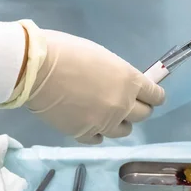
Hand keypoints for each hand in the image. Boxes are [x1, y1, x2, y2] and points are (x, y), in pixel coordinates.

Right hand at [26, 30, 164, 143]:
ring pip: (124, 130)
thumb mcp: (103, 56)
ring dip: (120, 122)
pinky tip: (92, 124)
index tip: (152, 97)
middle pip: (143, 115)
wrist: (35, 69)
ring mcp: (104, 122)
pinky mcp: (84, 134)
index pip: (155, 95)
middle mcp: (122, 104)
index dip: (154, 96)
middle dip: (139, 109)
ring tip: (109, 115)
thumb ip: (118, 75)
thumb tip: (122, 84)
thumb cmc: (66, 51)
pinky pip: (100, 139)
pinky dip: (98, 132)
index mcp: (129, 81)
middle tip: (129, 104)